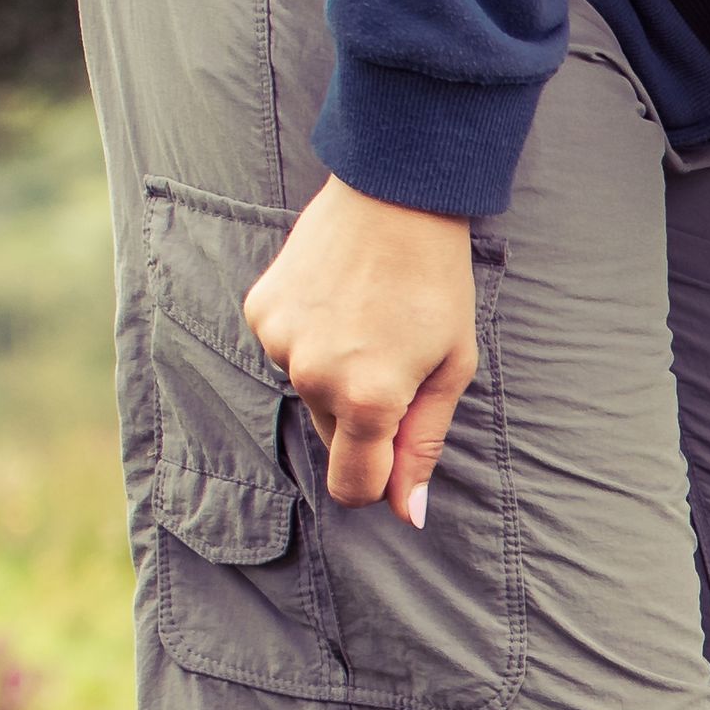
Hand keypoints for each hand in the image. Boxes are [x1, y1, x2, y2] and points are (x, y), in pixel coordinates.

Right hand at [238, 176, 480, 524]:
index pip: (353, 486)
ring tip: (368, 317)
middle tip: (396, 355)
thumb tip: (408, 514)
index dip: (377, 482)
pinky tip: (337, 297)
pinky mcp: (259, 311)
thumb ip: (423, 445)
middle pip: (333, 435)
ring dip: (334, 371)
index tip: (393, 456)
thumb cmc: (437, 284)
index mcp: (368, 399)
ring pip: (308, 390)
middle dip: (363, 414)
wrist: (394, 196)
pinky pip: (285, 349)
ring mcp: (280, 343)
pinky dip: (309, 336)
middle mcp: (314, 378)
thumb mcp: (450, 369)